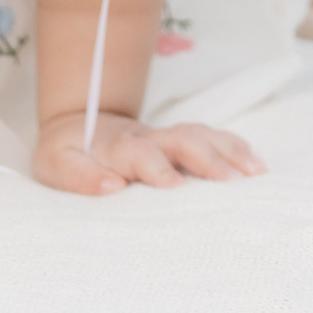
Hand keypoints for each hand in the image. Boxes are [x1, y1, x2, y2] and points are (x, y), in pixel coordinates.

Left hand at [32, 112, 263, 194]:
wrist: (78, 125)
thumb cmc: (67, 153)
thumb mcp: (56, 166)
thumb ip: (80, 177)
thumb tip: (112, 187)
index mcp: (117, 146)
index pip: (139, 153)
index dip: (157, 167)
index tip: (174, 185)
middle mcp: (148, 138)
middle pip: (181, 139)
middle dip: (206, 158)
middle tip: (230, 181)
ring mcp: (168, 138)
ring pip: (201, 135)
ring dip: (229, 151)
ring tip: (256, 173)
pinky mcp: (181, 143)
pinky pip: (212, 139)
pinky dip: (236, 149)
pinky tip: (257, 167)